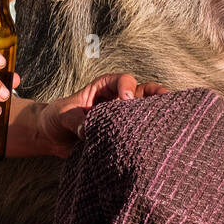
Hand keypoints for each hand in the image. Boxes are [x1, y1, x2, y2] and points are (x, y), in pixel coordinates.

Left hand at [29, 73, 170, 157]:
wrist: (51, 138)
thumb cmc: (56, 118)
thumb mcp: (62, 114)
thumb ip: (75, 120)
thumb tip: (88, 131)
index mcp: (105, 87)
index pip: (123, 80)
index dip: (128, 87)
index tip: (126, 100)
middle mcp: (118, 100)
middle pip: (144, 93)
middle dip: (157, 95)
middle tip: (167, 101)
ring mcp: (123, 118)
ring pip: (147, 112)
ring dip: (158, 115)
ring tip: (172, 119)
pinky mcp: (122, 136)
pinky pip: (138, 134)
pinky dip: (149, 137)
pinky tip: (158, 143)